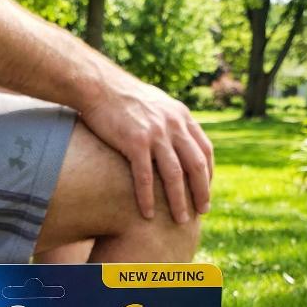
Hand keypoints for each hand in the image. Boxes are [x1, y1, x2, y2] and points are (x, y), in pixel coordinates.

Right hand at [79, 75, 212, 222]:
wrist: (98, 86)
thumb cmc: (123, 98)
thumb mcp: (156, 104)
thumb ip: (170, 121)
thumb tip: (177, 138)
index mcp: (181, 117)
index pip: (204, 150)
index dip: (208, 174)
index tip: (205, 192)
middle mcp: (173, 125)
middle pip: (196, 165)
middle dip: (201, 192)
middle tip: (202, 212)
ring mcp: (155, 133)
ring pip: (174, 175)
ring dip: (179, 201)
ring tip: (181, 220)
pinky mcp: (135, 142)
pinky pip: (145, 176)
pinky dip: (148, 198)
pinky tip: (148, 214)